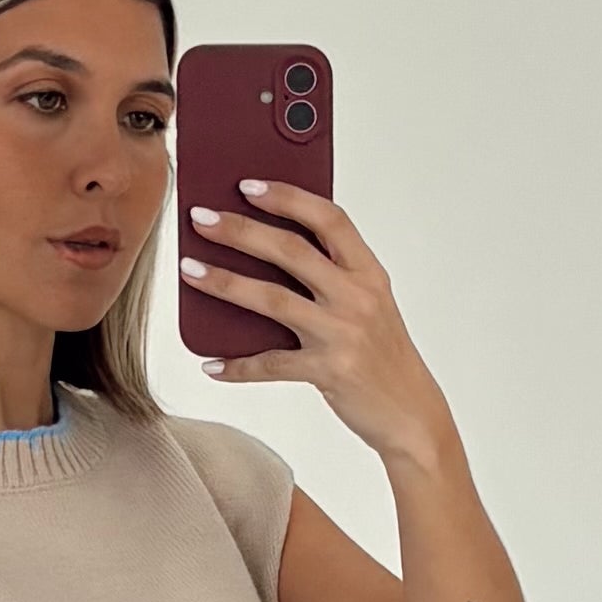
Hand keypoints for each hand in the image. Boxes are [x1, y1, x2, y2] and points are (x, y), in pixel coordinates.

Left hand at [177, 178, 450, 467]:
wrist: (411, 415)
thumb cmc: (382, 355)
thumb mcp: (369, 304)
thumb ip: (333, 275)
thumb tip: (268, 248)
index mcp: (369, 272)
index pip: (329, 218)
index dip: (288, 197)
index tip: (248, 185)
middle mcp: (357, 297)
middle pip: (290, 250)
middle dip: (240, 229)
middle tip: (200, 218)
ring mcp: (342, 334)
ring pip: (273, 299)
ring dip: (225, 282)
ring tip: (190, 271)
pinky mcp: (328, 372)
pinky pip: (271, 365)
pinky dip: (237, 366)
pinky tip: (211, 363)